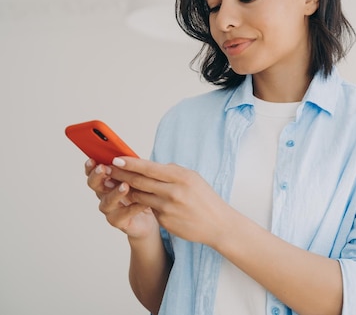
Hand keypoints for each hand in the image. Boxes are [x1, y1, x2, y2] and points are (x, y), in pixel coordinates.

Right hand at [85, 159, 158, 238]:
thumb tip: (129, 156)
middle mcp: (105, 194)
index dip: (91, 166)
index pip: (94, 171)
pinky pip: (123, 215)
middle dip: (97, 176)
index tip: (92, 159)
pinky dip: (133, 207)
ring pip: (107, 201)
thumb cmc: (144, 193)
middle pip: (94, 185)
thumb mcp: (139, 177)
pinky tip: (142, 202)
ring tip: (125, 186)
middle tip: (103, 169)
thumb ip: (131, 168)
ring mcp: (110, 209)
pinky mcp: (119, 221)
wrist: (152, 217)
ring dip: (115, 192)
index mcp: (108, 181)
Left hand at [108, 157, 229, 245]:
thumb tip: (150, 166)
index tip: (116, 158)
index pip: (149, 168)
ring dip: (127, 190)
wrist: (218, 225)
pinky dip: (142, 203)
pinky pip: (149, 209)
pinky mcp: (165, 221)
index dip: (130, 163)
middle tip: (109, 169)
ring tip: (118, 183)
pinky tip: (138, 200)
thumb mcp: (193, 178)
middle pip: (140, 181)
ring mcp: (168, 208)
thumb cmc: (206, 199)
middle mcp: (173, 191)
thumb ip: (171, 172)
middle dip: (121, 174)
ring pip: (139, 196)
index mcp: (181, 177)